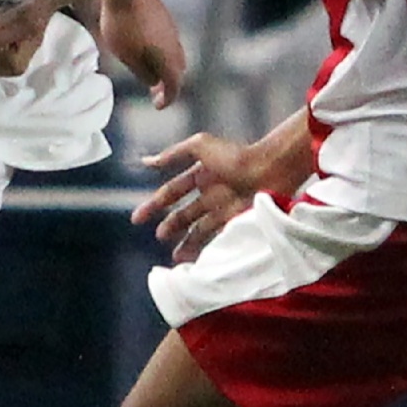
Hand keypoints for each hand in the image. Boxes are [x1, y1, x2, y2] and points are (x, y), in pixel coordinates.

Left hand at [100, 0, 187, 108]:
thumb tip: (153, 81)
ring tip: (149, 70)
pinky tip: (146, 48)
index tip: (158, 105)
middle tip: (155, 90)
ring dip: (165, 66)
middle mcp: (175, 44)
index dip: (168, 99)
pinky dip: (161, 51)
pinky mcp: (164, 16)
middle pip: (178, 70)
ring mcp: (172, 29)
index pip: (175, 85)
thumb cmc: (123, 24)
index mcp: (168, 58)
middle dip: (168, 83)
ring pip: (175, 54)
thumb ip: (142, 72)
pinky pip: (169, 41)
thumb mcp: (127, 56)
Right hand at [134, 131, 267, 262]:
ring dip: (187, 243)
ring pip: (199, 230)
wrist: (270, 170)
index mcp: (200, 174)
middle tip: (159, 237)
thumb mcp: (200, 147)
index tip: (137, 219)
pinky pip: (217, 239)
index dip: (154, 205)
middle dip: (170, 226)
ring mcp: (223, 209)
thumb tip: (146, 161)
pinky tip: (196, 260)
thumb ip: (173, 154)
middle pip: (184, 214)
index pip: (172, 192)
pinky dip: (206, 249)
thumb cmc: (235, 156)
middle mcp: (210, 193)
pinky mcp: (236, 222)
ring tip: (176, 258)